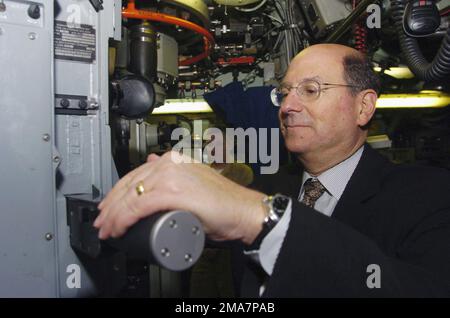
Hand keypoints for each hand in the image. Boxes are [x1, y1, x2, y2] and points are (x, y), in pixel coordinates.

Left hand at [93, 151, 266, 243]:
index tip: (109, 209)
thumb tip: (153, 165)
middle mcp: (170, 164)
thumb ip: (174, 175)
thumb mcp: (193, 182)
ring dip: (114, 216)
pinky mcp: (172, 191)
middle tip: (103, 223)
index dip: (117, 194)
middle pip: (128, 184)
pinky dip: (124, 218)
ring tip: (108, 229)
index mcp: (173, 161)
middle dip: (110, 207)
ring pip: (130, 195)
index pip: (134, 175)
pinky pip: (138, 205)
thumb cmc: (224, 203)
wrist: (243, 211)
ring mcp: (170, 176)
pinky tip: (119, 227)